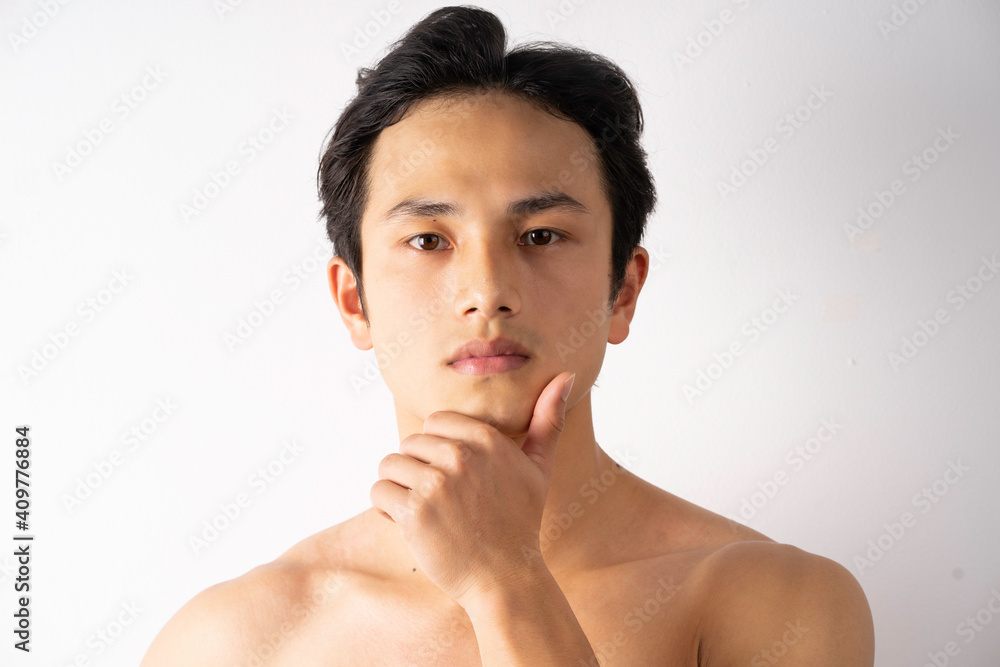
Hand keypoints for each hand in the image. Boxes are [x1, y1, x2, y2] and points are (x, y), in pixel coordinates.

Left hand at [370, 371, 575, 606]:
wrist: (506, 578)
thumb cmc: (520, 522)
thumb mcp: (539, 468)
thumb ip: (547, 420)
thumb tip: (565, 374)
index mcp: (486, 439)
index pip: (434, 422)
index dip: (437, 450)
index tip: (452, 476)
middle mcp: (460, 455)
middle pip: (409, 443)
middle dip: (416, 470)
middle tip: (440, 500)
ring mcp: (436, 483)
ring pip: (389, 465)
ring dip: (398, 488)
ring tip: (423, 510)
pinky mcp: (414, 512)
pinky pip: (379, 492)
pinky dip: (386, 509)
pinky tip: (410, 525)